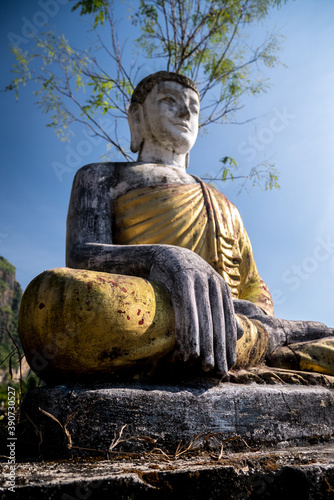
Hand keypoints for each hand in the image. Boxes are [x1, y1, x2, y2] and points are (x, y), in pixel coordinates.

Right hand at [149, 246, 241, 374]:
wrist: (163, 256)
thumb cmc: (184, 279)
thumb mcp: (205, 294)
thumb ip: (220, 312)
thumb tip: (240, 335)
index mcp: (222, 289)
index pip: (228, 322)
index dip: (228, 345)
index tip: (227, 366)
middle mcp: (214, 283)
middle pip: (218, 323)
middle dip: (218, 349)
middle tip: (215, 371)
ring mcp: (199, 279)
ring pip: (204, 318)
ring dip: (204, 344)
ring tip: (202, 364)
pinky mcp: (182, 278)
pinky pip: (187, 310)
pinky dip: (189, 331)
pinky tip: (189, 348)